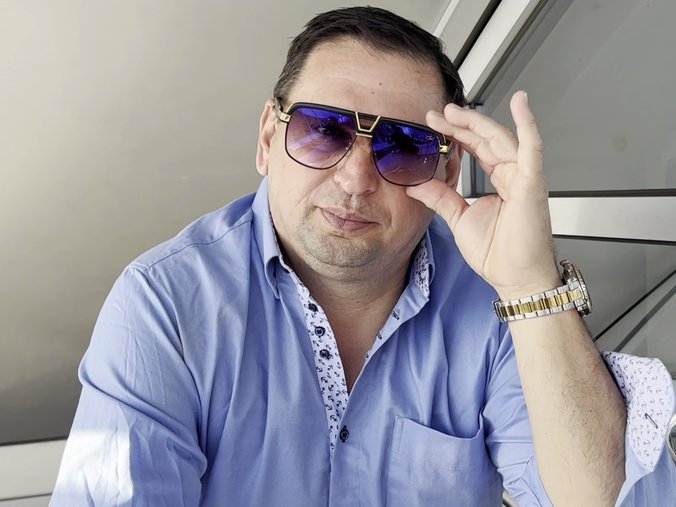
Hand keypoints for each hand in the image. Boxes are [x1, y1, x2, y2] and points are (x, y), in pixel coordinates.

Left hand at [406, 91, 559, 299]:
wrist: (515, 279)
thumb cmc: (498, 254)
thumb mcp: (459, 219)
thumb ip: (441, 198)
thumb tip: (417, 185)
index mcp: (498, 182)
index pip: (475, 149)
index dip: (455, 134)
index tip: (434, 124)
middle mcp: (512, 175)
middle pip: (486, 139)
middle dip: (461, 124)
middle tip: (437, 114)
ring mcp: (524, 177)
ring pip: (500, 139)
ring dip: (477, 122)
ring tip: (453, 112)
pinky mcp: (533, 183)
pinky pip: (532, 148)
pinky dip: (528, 124)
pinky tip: (520, 102)